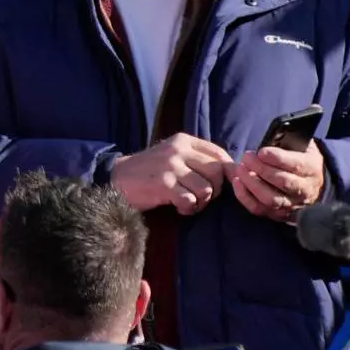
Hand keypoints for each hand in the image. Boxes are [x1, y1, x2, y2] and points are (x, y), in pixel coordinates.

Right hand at [111, 133, 234, 214]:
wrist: (117, 179)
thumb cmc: (149, 170)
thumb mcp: (172, 155)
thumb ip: (197, 159)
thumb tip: (232, 172)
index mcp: (183, 140)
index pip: (219, 154)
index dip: (227, 172)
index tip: (221, 185)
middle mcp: (178, 150)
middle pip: (217, 172)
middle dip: (215, 190)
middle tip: (201, 197)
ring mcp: (170, 166)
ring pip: (206, 189)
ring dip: (201, 202)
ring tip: (189, 203)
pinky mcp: (163, 184)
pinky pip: (190, 201)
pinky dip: (188, 209)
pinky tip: (178, 207)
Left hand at [233, 140, 325, 221]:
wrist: (310, 183)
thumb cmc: (300, 158)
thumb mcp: (301, 145)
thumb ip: (289, 140)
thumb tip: (274, 134)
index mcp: (311, 169)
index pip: (296, 165)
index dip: (277, 158)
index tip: (261, 151)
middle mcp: (304, 190)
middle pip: (282, 182)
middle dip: (261, 169)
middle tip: (246, 157)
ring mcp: (291, 204)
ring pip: (270, 199)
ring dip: (251, 183)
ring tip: (240, 169)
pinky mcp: (277, 214)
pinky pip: (258, 209)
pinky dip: (244, 196)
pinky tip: (237, 182)